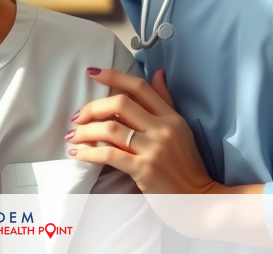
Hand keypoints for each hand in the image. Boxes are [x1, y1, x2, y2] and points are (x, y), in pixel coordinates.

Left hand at [67, 67, 220, 193]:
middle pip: (120, 104)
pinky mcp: (143, 169)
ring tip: (73, 135)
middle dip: (92, 107)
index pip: (139, 87)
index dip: (113, 76)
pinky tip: (77, 153)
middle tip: (77, 116)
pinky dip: (88, 152)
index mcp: (171, 116)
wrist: (198, 200)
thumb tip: (157, 73)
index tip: (92, 73)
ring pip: (110, 129)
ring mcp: (153, 149)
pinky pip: (108, 155)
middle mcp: (163, 128)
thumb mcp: (181, 129)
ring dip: (85, 130)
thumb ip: (166, 101)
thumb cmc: (186, 165)